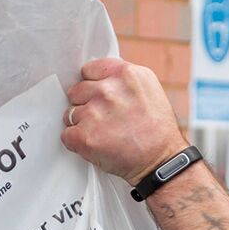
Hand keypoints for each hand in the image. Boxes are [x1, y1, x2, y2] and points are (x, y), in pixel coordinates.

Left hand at [61, 58, 185, 185]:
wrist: (161, 160)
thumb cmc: (157, 128)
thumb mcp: (148, 89)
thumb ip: (122, 80)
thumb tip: (99, 79)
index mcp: (125, 74)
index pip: (89, 70)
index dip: (93, 84)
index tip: (100, 95)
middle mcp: (108, 90)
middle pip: (76, 90)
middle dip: (86, 103)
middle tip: (104, 117)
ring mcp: (94, 112)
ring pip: (70, 114)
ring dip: (82, 124)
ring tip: (104, 132)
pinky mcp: (84, 136)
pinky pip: (67, 135)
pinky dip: (78, 142)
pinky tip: (98, 144)